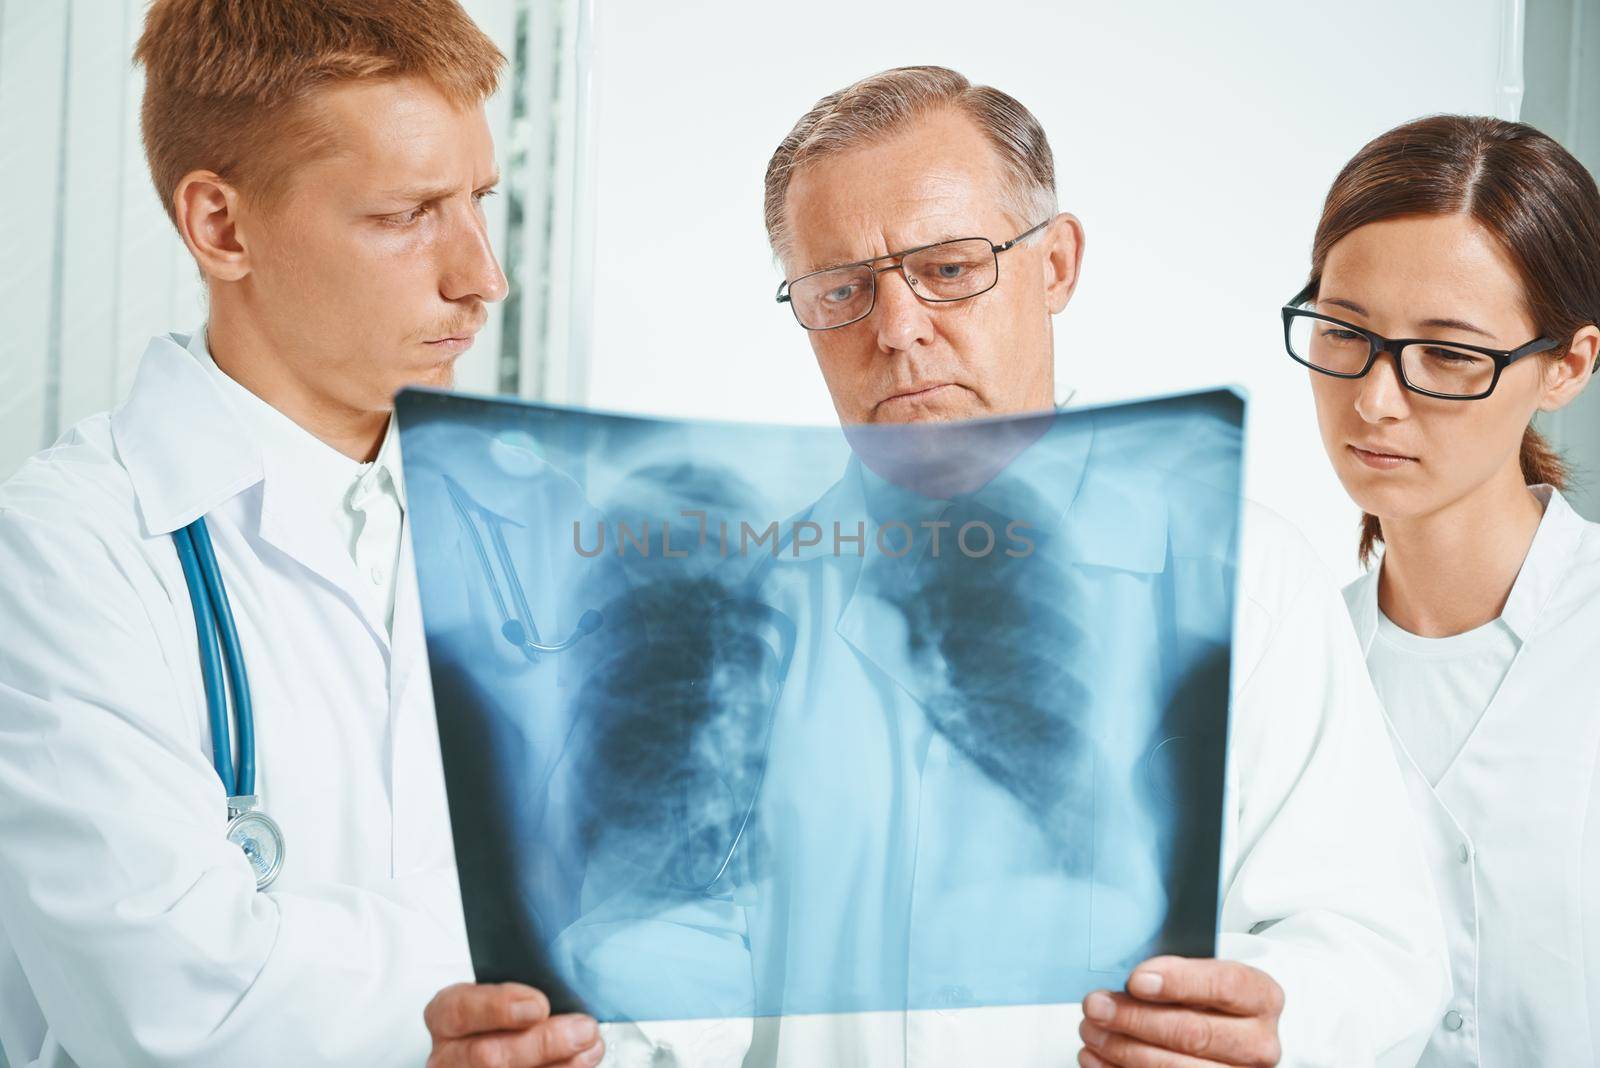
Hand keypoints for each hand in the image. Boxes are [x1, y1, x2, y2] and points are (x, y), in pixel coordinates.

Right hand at [425, 982, 604, 1067]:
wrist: (502, 1040)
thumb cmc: (502, 1013)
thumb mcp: (502, 991)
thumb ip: (524, 991)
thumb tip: (567, 988)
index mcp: (446, 1017)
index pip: (459, 1010)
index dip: (497, 1008)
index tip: (539, 1005)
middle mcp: (449, 1056)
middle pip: (487, 1056)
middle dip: (542, 1043)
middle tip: (582, 1029)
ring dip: (558, 1066)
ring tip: (590, 1047)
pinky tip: (582, 1063)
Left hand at [1078, 956, 1282, 1066]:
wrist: (1223, 1029)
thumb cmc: (1204, 997)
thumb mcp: (1199, 972)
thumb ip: (1173, 972)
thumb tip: (1126, 981)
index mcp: (1262, 998)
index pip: (1225, 985)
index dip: (1178, 982)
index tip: (1135, 980)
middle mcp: (1260, 1044)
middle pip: (1194, 1033)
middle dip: (1135, 1019)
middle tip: (1096, 1006)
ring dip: (1123, 1050)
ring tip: (1092, 1032)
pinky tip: (1097, 1059)